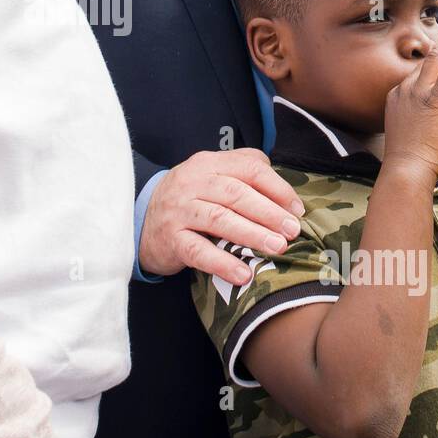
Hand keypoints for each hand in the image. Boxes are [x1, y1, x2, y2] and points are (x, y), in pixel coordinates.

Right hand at [139, 150, 304, 285]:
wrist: (141, 219)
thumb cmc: (189, 200)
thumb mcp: (210, 176)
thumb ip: (243, 173)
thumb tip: (284, 190)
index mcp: (208, 163)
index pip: (248, 168)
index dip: (277, 188)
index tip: (297, 209)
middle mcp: (192, 183)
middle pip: (236, 193)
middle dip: (269, 212)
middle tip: (292, 231)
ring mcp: (179, 210)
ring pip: (219, 219)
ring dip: (252, 234)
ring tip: (277, 248)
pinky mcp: (170, 239)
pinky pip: (198, 251)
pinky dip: (222, 263)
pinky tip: (243, 273)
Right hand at [381, 39, 437, 180]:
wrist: (406, 168)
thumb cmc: (412, 156)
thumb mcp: (412, 128)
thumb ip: (424, 113)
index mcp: (398, 95)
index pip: (419, 72)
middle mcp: (404, 89)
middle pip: (426, 62)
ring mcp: (416, 93)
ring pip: (435, 60)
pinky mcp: (433, 101)